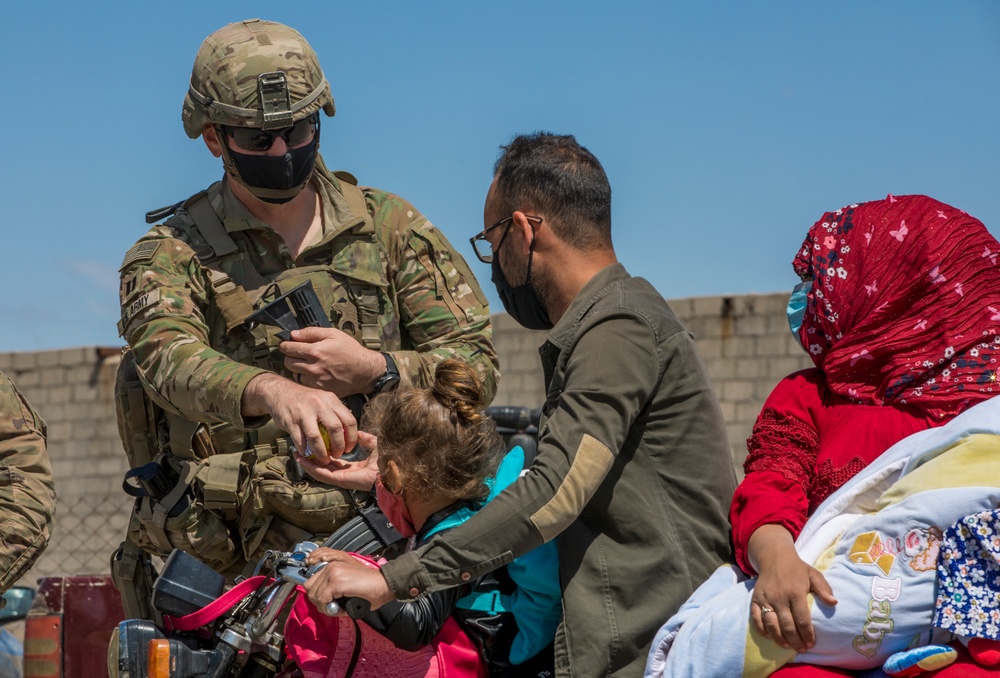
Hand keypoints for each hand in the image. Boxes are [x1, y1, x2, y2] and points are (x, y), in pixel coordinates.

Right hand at [241, 373, 355, 463]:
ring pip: (316, 437)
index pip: (349, 420)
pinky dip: (305, 450)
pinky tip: (307, 454)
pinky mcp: (291, 421)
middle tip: (337, 455)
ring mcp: (304, 412)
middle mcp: (319, 404)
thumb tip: (348, 435)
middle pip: (335, 429)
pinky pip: (300, 440)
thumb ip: (335, 414)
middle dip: (339, 446)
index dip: (352, 438)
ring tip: (323, 460)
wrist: (280, 392)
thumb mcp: (323, 400)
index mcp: (331, 400)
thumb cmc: (306, 401)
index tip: (349, 448)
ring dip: (321, 452)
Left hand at [280, 327, 384, 396]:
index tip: (285, 345)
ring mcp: (316, 380)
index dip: (284, 345)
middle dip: (289, 357)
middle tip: (296, 354)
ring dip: (297, 368)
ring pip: (294, 374)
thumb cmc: (351, 350)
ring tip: (306, 364)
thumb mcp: (334, 334)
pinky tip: (314, 373)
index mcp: (315, 351)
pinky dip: (305, 378)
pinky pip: (304, 384)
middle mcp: (313, 367)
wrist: (365, 371)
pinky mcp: (320, 389)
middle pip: (287, 363)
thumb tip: (293, 334)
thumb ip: (312, 332)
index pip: (288, 348)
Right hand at [296, 431, 378, 489]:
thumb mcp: (373, 444)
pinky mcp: (340, 479)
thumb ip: (365, 439)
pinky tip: (303, 460)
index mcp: (351, 468)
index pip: (333, 462)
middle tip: (299, 451)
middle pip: (322, 468)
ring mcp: (341, 478)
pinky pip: (322, 474)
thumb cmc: (386, 458)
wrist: (391, 469)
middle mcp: (344, 474)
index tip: (314, 445)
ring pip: (319, 472)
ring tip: (296, 455)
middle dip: (310, 460)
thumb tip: (357, 433)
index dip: (322, 454)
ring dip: (307, 464)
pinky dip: (312, 467)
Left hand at [303, 548, 395, 611]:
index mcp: (332, 565)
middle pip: (310, 588)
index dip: (317, 595)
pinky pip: (322, 600)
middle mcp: (330, 567)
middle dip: (319, 601)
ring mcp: (333, 573)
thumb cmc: (370, 588)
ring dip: (324, 606)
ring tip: (338, 607)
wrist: (385, 585)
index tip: (327, 602)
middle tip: (332, 607)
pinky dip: (329, 608)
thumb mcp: (346, 586)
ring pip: (314, 595)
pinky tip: (341, 609)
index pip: (311, 582)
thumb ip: (332, 590)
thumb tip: (320, 602)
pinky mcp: (336, 582)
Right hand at [748, 525, 836, 651]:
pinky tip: (769, 636)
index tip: (811, 644)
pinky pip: (756, 618)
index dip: (807, 634)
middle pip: (787, 626)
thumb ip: (824, 588)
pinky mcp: (755, 599)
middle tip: (802, 649)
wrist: (774, 556)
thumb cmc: (797, 569)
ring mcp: (765, 599)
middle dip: (795, 641)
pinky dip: (761, 629)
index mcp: (795, 592)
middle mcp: (779, 597)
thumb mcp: (813, 574)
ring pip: (771, 624)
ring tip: (787, 646)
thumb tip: (834, 603)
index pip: (802, 619)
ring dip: (779, 638)